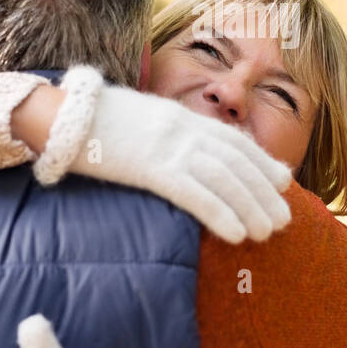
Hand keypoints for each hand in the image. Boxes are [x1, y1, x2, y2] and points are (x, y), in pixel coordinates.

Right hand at [67, 82, 292, 242]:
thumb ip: (167, 133)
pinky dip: (221, 215)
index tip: (282, 181)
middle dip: (263, 192)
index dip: (261, 161)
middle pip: (236, 162)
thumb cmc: (96, 121)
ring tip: (267, 233)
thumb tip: (187, 155)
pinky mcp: (152, 168)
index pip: (233, 140)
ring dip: (250, 208)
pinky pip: (195, 195)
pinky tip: (237, 234)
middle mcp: (184, 128)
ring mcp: (170, 147)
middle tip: (283, 219)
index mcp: (181, 116)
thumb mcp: (141, 120)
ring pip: (224, 179)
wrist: (63, 113)